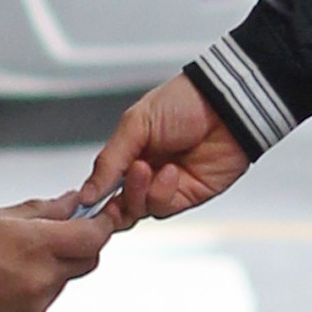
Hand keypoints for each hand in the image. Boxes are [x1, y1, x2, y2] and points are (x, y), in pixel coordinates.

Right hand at [0, 184, 144, 311]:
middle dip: (80, 244)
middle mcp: (43, 278)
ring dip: (53, 266)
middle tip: (55, 234)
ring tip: (11, 260)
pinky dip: (35, 287)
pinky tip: (3, 281)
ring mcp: (37, 305)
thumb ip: (39, 211)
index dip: (101, 224)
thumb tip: (68, 202)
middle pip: (88, 259)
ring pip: (64, 279)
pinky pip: (44, 300)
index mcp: (36, 246)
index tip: (96, 216)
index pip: (95, 236)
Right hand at [81, 74, 249, 220]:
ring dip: (138, 193)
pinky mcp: (188, 196)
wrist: (227, 107)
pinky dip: (162, 193)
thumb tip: (87, 193)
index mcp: (129, 152)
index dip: (94, 196)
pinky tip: (170, 172)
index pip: (103, 184)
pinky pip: (164, 207)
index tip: (85, 202)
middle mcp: (145, 172)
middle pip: (118, 204)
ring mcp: (166, 186)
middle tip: (111, 194)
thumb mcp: (135, 124)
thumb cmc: (184, 102)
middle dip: (112, 203)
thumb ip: (109, 161)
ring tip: (145, 168)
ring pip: (138, 210)